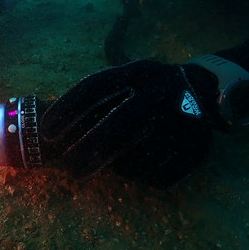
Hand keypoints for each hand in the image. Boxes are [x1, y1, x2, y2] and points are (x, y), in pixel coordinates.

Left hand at [39, 60, 222, 187]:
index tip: (47, 134)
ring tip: (99, 167)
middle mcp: (162, 91)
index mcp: (138, 72)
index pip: (95, 88)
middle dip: (87, 151)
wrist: (202, 89)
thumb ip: (98, 98)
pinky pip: (160, 175)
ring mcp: (184, 120)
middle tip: (69, 169)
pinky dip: (139, 177)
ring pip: (138, 155)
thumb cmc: (146, 89)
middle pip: (117, 126)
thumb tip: (52, 130)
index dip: (66, 111)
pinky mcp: (198, 148)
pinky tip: (130, 171)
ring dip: (113, 167)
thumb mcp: (126, 79)